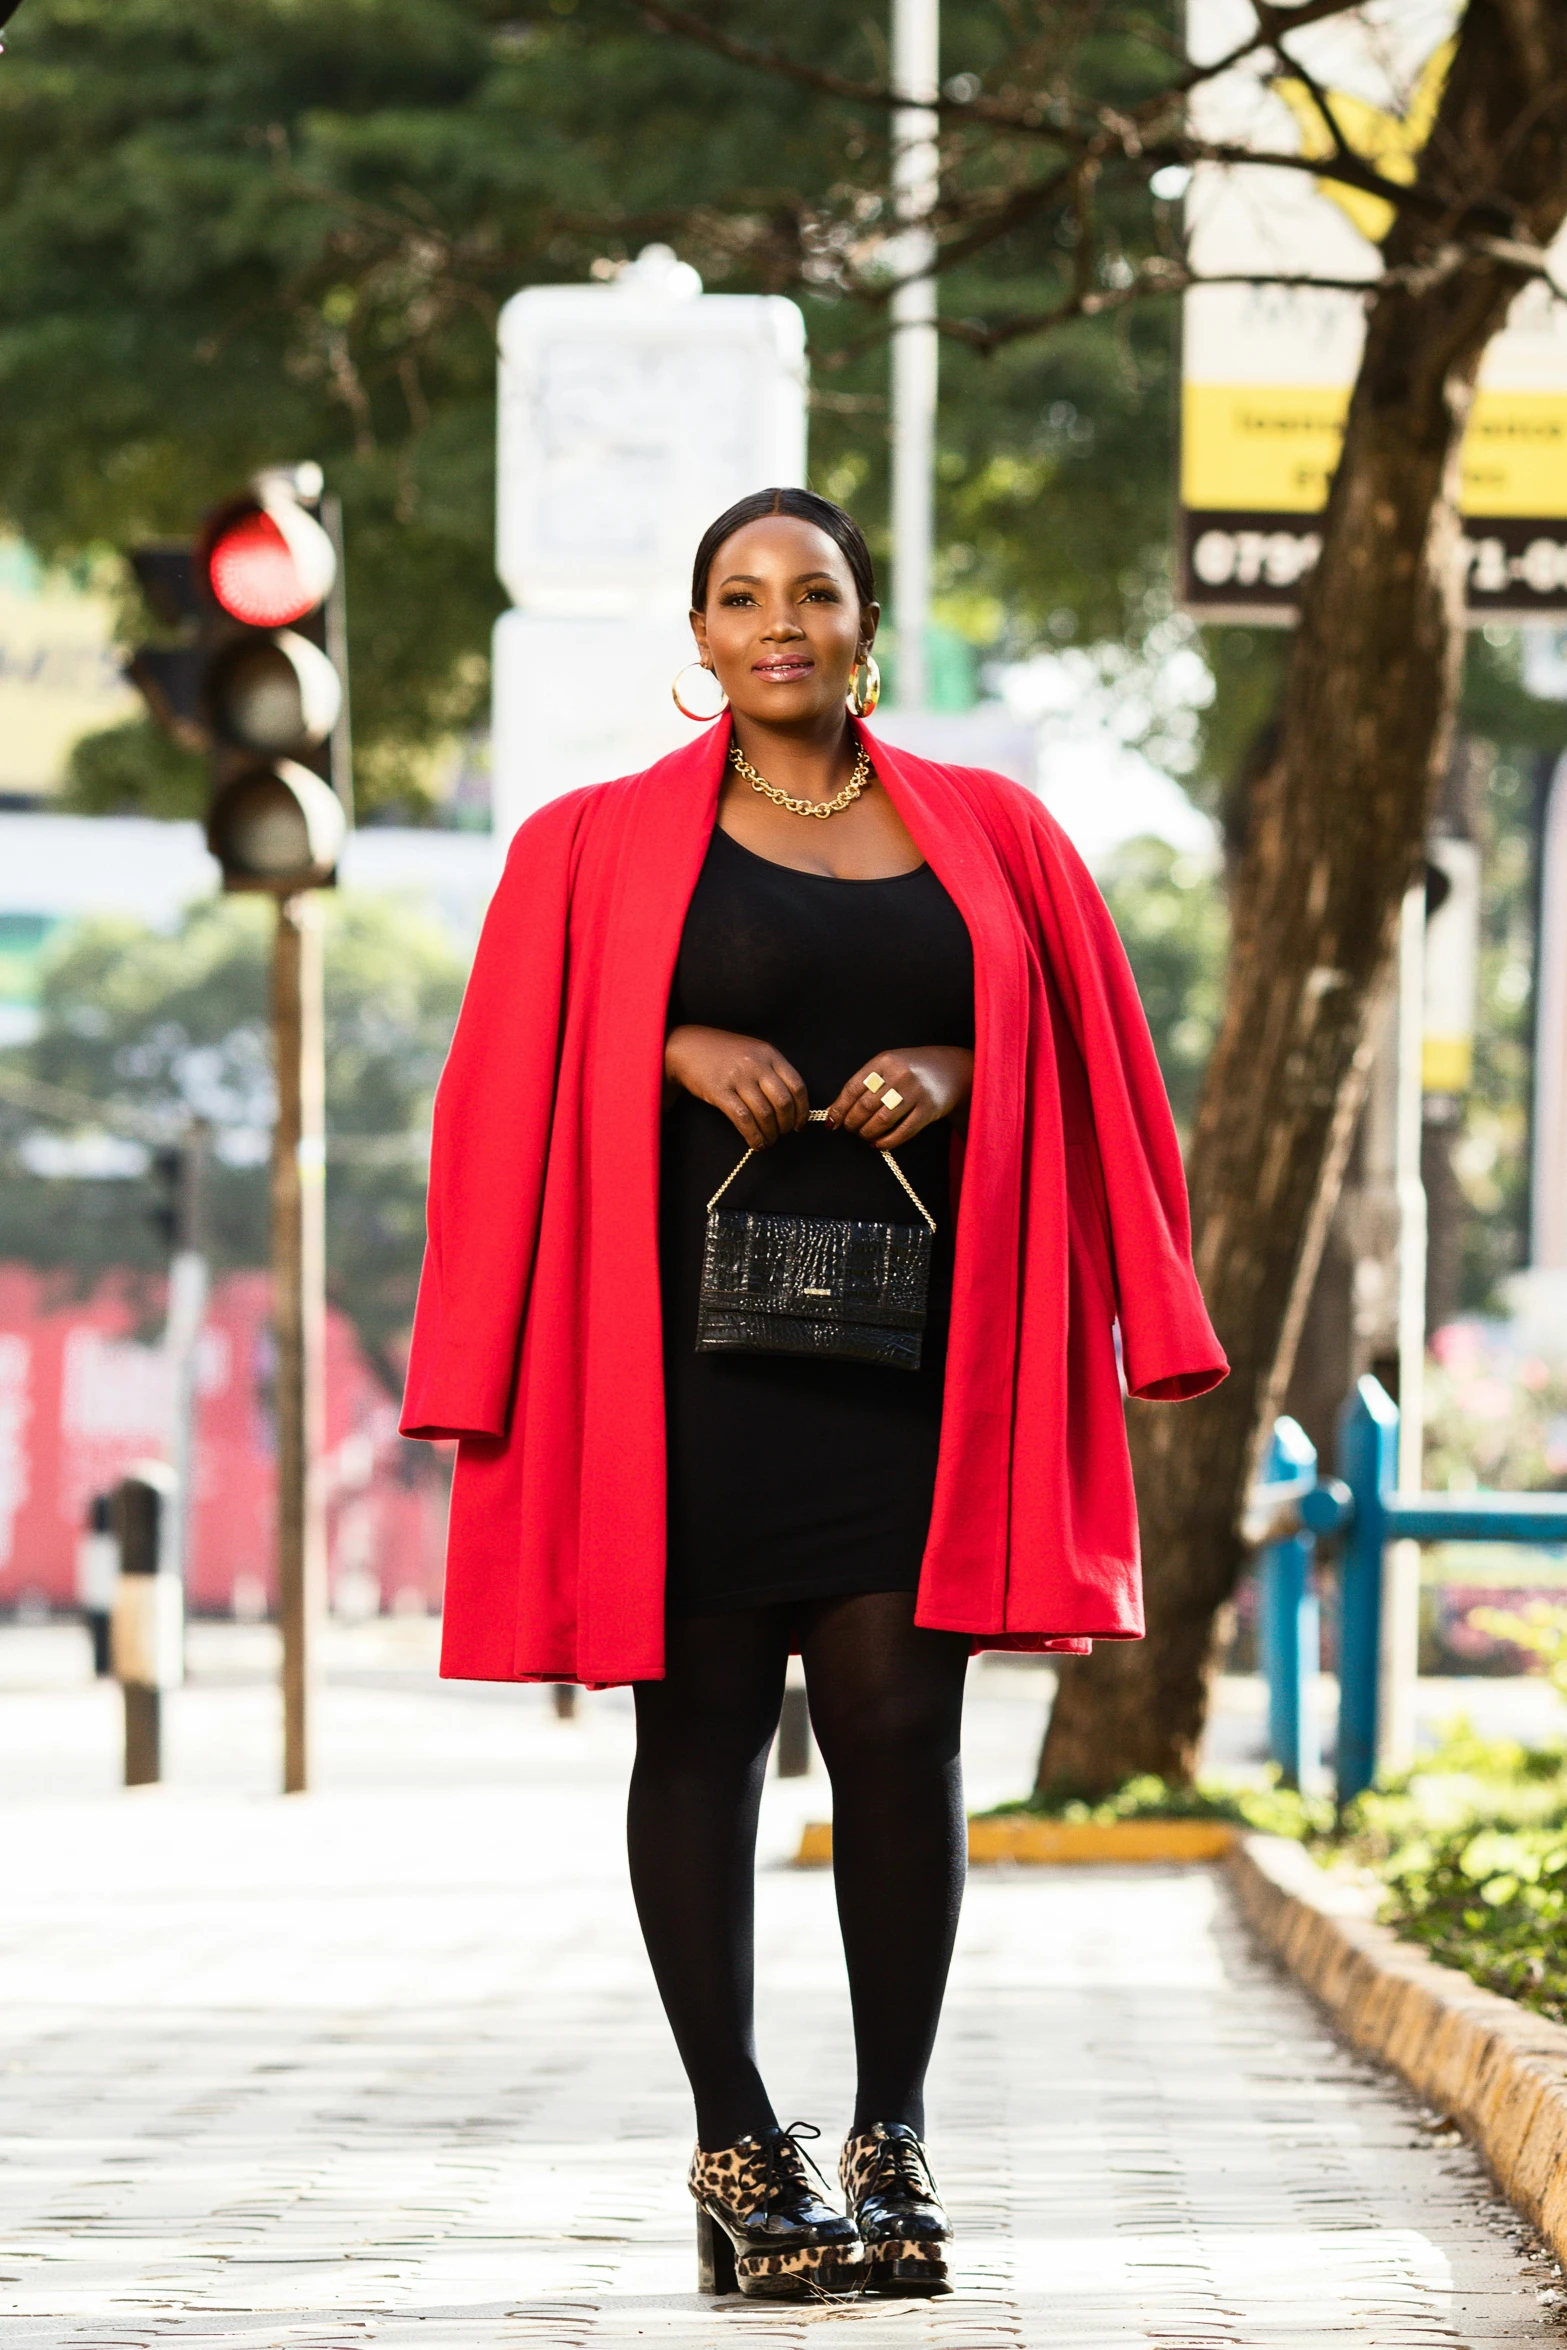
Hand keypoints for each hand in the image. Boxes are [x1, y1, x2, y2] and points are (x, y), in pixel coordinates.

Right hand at [664, 1024, 809, 1149]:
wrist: (687, 1046)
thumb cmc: (723, 1052)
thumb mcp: (753, 1051)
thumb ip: (772, 1070)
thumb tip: (791, 1104)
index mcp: (770, 1054)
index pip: (797, 1086)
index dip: (802, 1110)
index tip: (800, 1124)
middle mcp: (756, 1064)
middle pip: (783, 1102)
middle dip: (787, 1125)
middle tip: (783, 1134)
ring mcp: (738, 1077)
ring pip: (765, 1114)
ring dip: (771, 1134)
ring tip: (768, 1141)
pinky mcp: (720, 1091)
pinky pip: (743, 1119)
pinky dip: (753, 1136)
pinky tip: (755, 1143)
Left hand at [825, 1047, 974, 1149]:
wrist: (953, 1069)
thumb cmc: (913, 1069)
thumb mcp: (889, 1066)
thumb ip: (865, 1083)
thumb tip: (835, 1110)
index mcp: (885, 1061)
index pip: (853, 1087)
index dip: (839, 1107)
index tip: (832, 1122)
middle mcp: (900, 1075)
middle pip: (865, 1106)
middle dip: (852, 1123)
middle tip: (849, 1129)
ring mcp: (916, 1092)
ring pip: (882, 1121)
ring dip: (867, 1132)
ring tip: (864, 1135)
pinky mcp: (928, 1110)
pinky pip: (902, 1132)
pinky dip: (886, 1142)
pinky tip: (878, 1143)